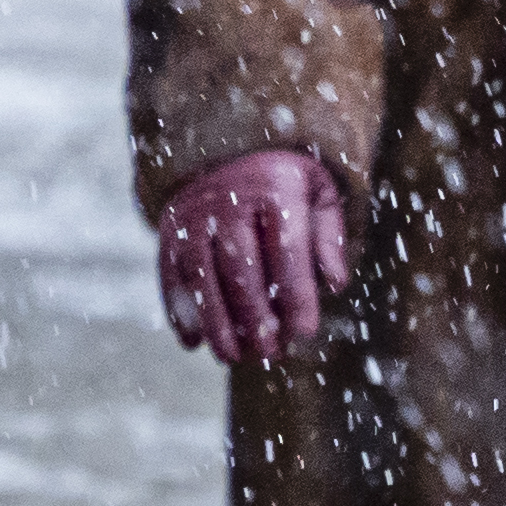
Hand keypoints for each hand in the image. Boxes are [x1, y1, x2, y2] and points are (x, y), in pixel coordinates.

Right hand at [157, 149, 350, 364]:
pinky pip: (171, 276)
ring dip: (216, 323)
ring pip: (201, 276)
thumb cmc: (286, 182)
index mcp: (275, 186)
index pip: (287, 249)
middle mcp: (228, 198)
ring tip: (233, 357)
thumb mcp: (318, 194)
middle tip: (269, 353)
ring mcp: (194, 214)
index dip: (296, 295)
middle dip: (254, 317)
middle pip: (240, 268)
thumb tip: (335, 284)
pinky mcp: (169, 229)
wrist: (231, 147)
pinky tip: (194, 343)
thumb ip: (329, 237)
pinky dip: (180, 312)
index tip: (305, 333)